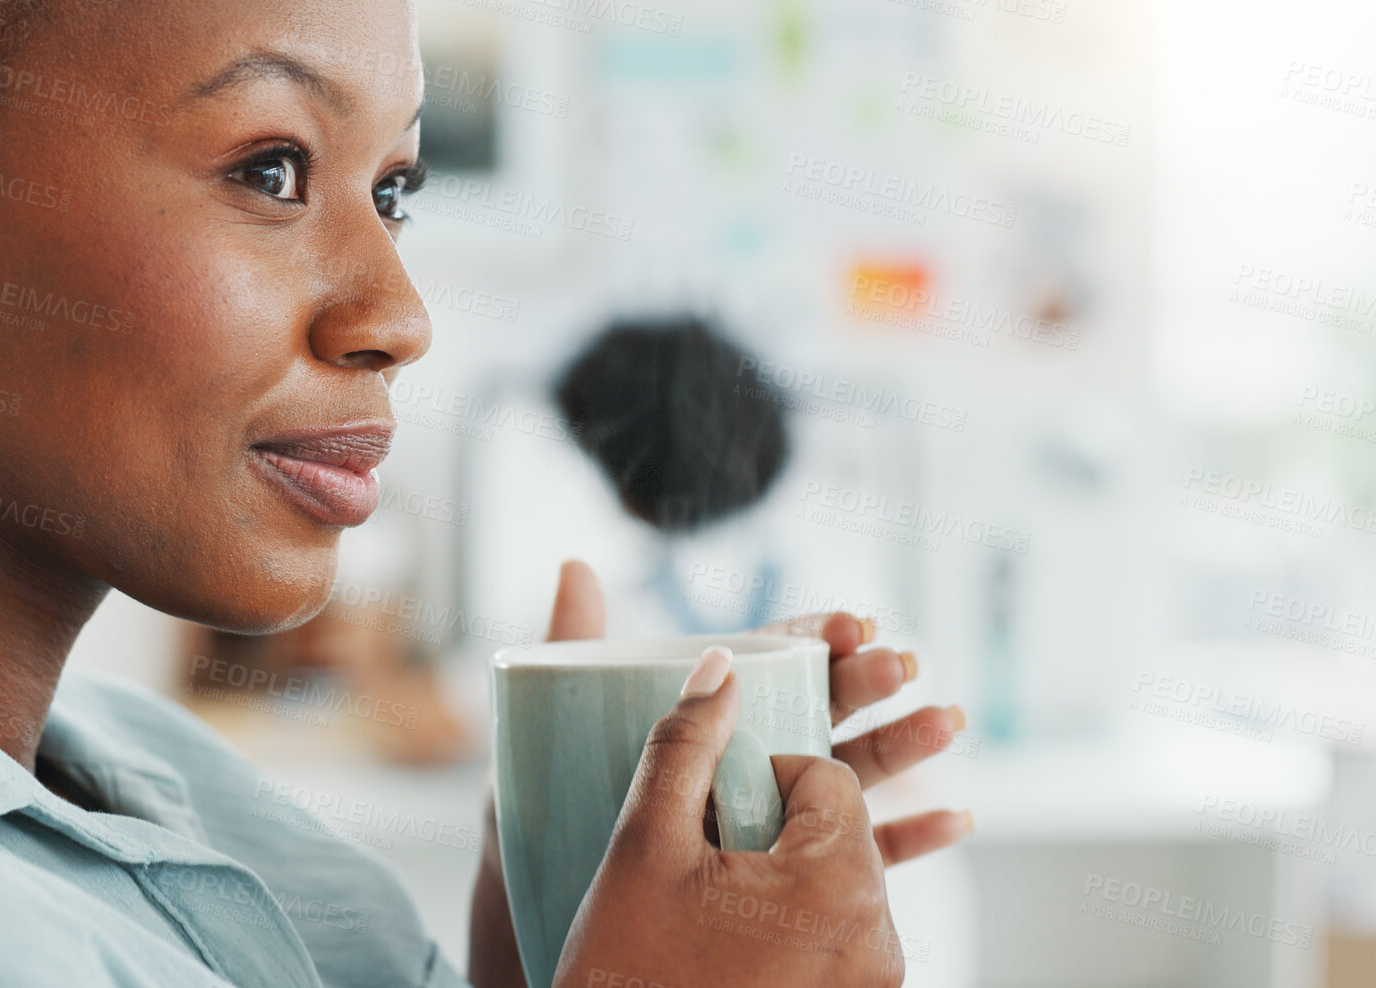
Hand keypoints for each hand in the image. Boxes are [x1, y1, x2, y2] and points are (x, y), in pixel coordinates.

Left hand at [467, 562, 968, 986]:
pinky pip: (858, 863)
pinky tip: (954, 818)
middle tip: (896, 661)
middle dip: (864, 682)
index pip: (768, 665)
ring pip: (850, 776)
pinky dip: (910, 840)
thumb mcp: (544, 733)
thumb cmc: (536, 830)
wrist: (538, 924)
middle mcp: (741, 764)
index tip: (848, 623)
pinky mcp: (781, 884)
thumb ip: (569, 648)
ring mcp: (765, 823)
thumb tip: (576, 566)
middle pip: (818, 711)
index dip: (811, 639)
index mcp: (698, 720)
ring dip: (902, 746)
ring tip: (942, 721)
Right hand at [554, 651, 904, 986]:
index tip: (709, 802)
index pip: (828, 776)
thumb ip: (684, 743)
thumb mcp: (643, 845)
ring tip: (713, 898)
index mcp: (840, 887)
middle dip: (775, 821)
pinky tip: (752, 924)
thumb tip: (722, 665)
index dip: (762, 773)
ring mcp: (869, 987)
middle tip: (707, 846)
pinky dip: (798, 920)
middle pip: (839, 830)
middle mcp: (878, 942)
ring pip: (836, 884)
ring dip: (783, 869)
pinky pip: (839, 937)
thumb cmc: (626, 974)